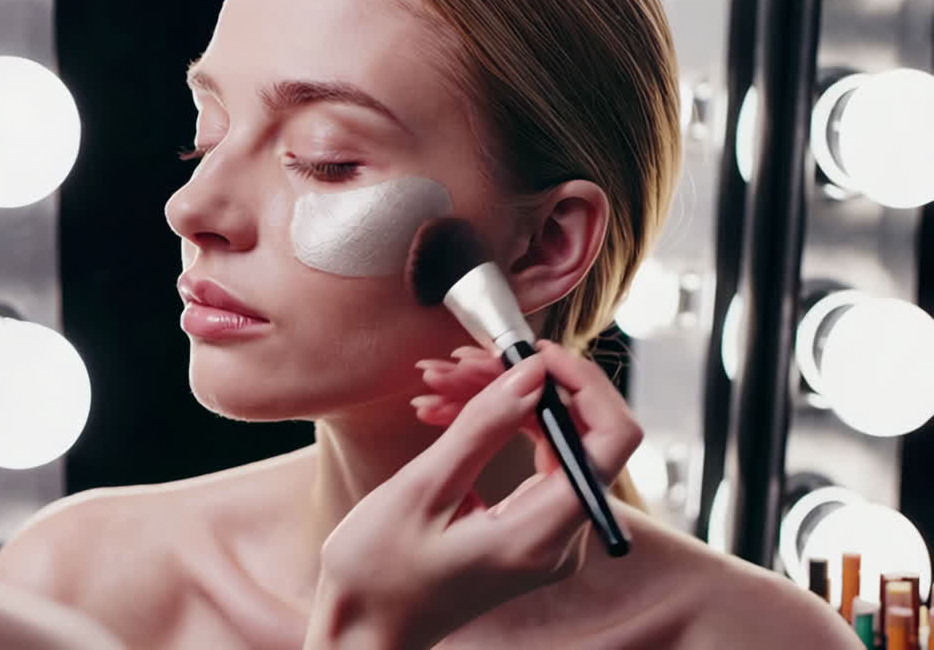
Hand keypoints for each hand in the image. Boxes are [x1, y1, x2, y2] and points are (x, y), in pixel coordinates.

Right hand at [306, 341, 641, 649]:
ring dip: (499, 401)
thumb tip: (533, 373)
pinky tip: (441, 413)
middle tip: (460, 363)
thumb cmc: (379, 571)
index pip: (610, 440)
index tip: (534, 352)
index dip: (582, 384)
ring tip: (436, 383)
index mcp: (542, 534)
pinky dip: (491, 428)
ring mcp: (547, 535)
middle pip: (578, 433)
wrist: (364, 625)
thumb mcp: (423, 489)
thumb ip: (484, 427)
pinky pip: (528, 460)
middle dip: (524, 386)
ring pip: (549, 440)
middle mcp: (560, 538)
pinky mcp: (528, 528)